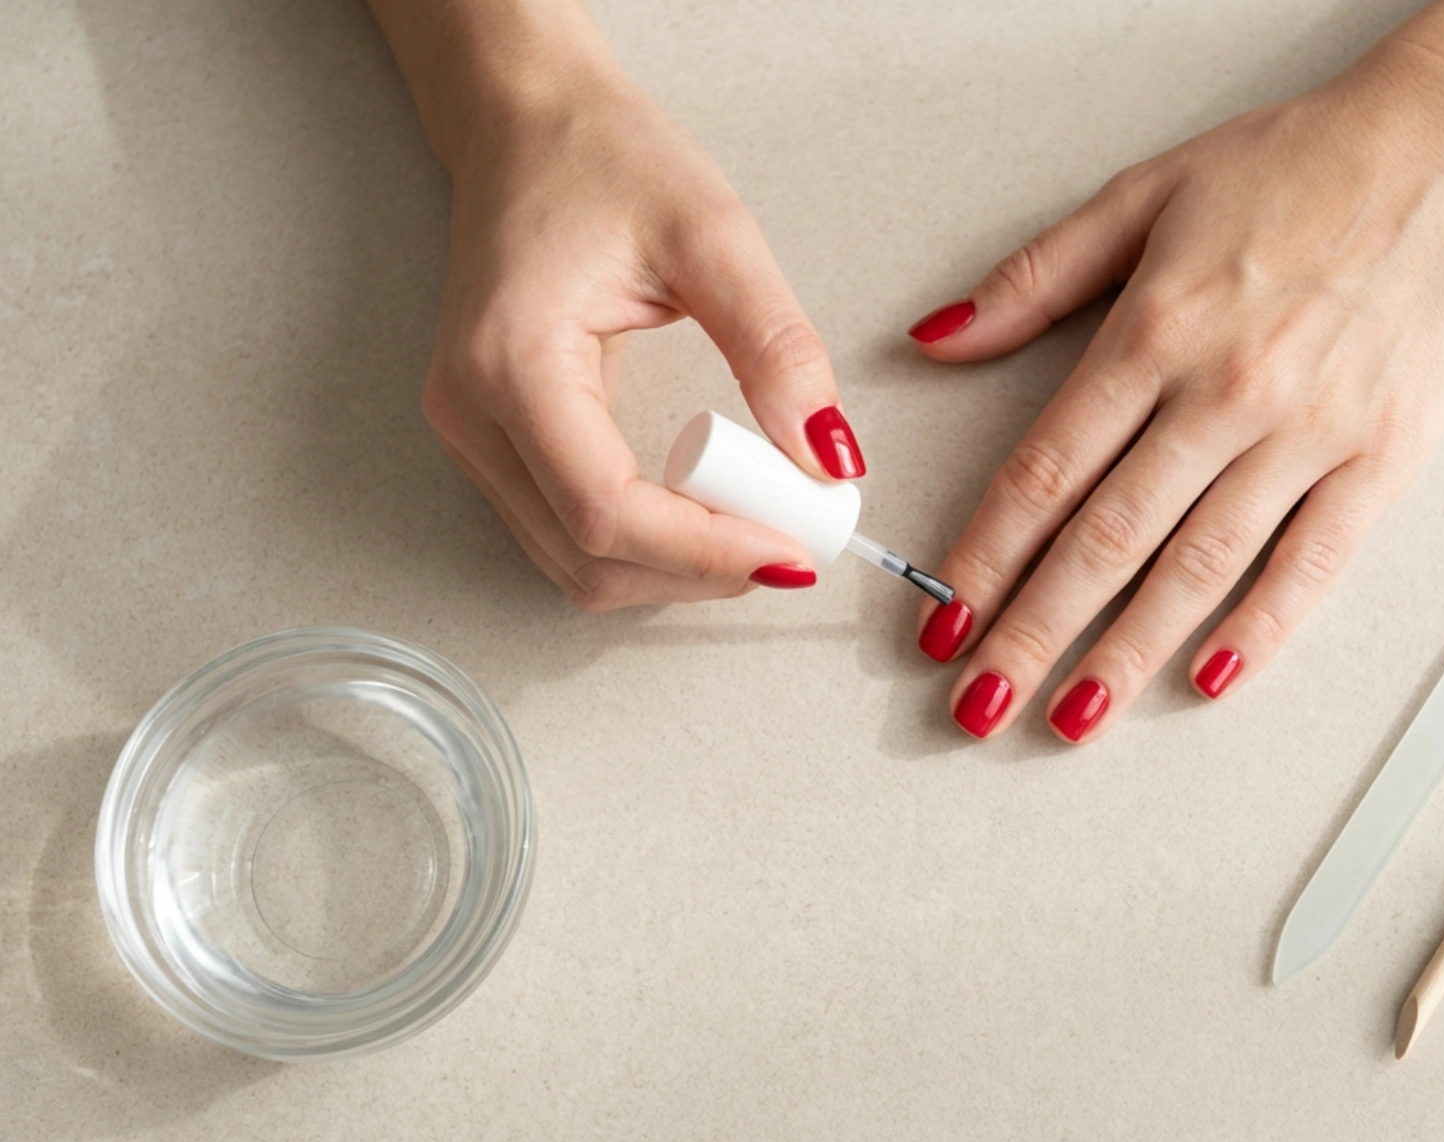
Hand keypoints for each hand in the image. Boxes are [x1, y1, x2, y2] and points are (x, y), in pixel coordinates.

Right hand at [419, 65, 862, 607]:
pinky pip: (566, 534)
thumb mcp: (712, 232)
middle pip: (588, 560)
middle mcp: (470, 413)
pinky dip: (646, 546)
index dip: (707, 552)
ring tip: (761, 524)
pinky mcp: (490, 442)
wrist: (524, 122)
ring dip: (674, 571)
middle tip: (794, 540)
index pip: (607, 511)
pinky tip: (710, 511)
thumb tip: (829, 457)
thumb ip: (775, 347)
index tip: (794, 548)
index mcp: (510, 359)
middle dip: (700, 572)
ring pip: (574, 565)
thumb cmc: (599, 158)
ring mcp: (470, 435)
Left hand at [907, 45, 1443, 740]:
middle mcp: (1225, 391)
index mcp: (1155, 331)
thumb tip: (937, 339)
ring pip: (1197, 568)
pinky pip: (1312, 564)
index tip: (944, 619)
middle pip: (1106, 540)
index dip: (986, 558)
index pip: (1046, 473)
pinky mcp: (1382, 458)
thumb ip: (1033, 279)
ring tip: (1070, 719)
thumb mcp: (1142, 195)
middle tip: (981, 701)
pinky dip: (1260, 629)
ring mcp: (1308, 433)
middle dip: (1032, 633)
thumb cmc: (1297, 168)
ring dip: (1126, 655)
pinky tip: (1209, 680)